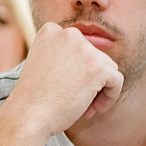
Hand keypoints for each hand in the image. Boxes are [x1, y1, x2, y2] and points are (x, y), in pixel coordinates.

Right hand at [0, 23, 126, 143]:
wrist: (28, 115)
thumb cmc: (34, 97)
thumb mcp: (44, 65)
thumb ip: (65, 56)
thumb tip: (91, 61)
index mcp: (51, 31)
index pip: (79, 47)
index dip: (78, 70)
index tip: (68, 87)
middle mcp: (68, 34)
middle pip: (96, 56)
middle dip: (91, 81)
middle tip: (77, 102)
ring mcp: (84, 49)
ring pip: (109, 68)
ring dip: (100, 89)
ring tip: (85, 108)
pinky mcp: (97, 67)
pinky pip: (117, 80)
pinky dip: (110, 96)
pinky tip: (95, 110)